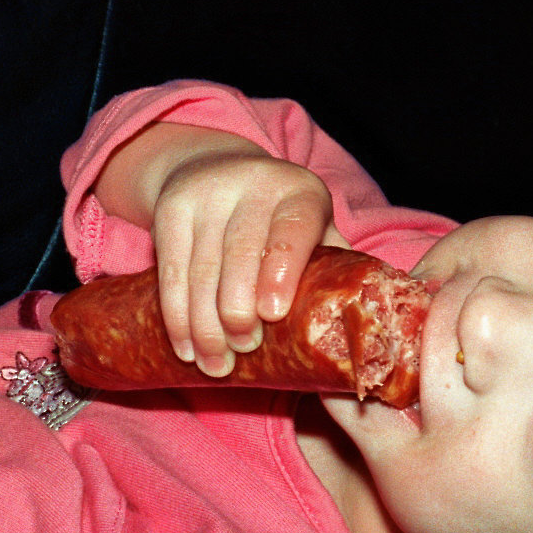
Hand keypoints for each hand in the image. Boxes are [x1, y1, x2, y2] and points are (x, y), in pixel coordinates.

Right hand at [97, 123, 347, 376]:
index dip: (282, 271)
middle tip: (243, 349)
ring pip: (200, 267)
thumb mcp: (314, 230)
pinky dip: (176, 315)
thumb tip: (363, 330)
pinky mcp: (170, 208)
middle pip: (240, 252)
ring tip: (215, 364)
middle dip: (238, 309)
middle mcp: (254, 183)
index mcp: (301, 192)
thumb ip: (334, 270)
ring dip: (205, 324)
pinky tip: (185, 346)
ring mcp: (207, 193)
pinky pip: (169, 270)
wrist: (220, 169)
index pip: (292, 229)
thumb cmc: (283, 221)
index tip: (272, 314)